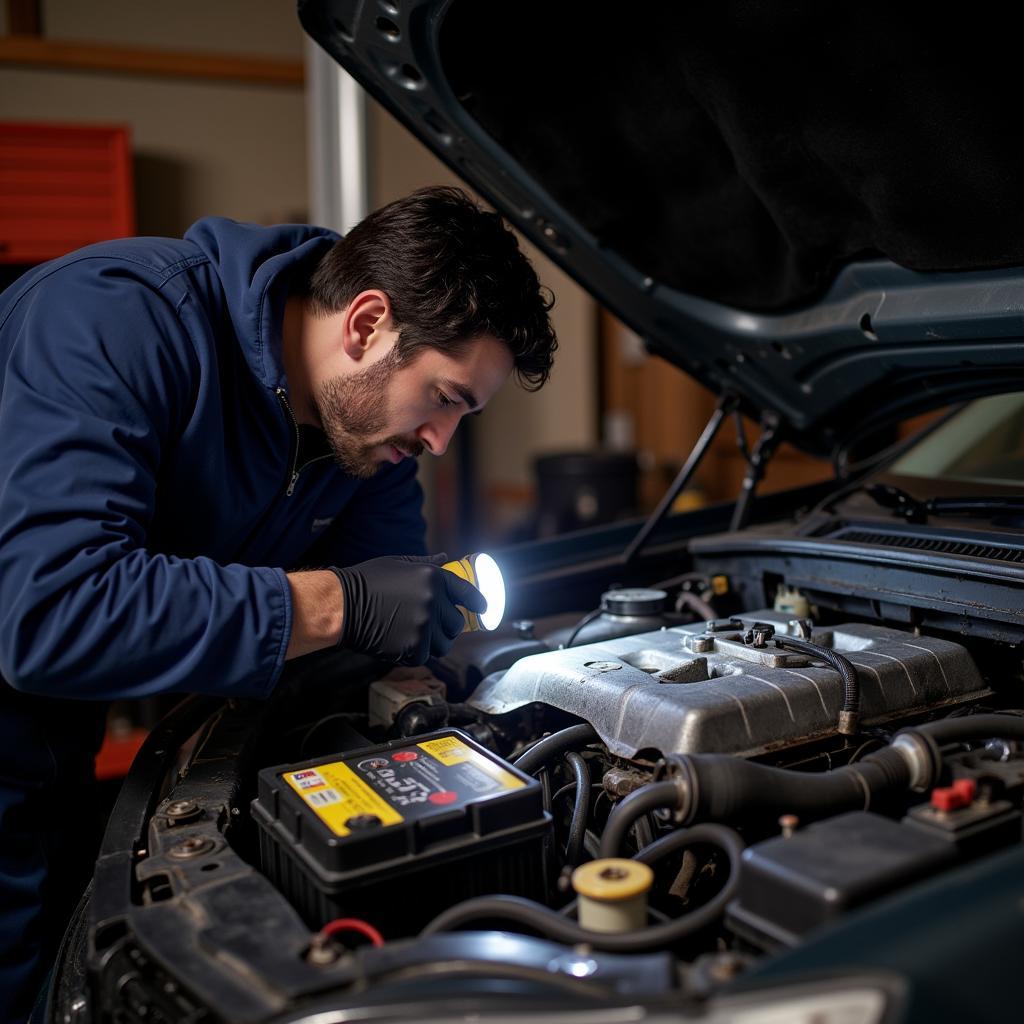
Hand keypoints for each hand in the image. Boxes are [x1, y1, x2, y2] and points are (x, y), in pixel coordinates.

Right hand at [330, 554, 486, 664]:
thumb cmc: (367, 581)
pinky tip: (402, 643)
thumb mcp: (398, 563)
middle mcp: (434, 601)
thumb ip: (426, 564)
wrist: (342, 605)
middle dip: (448, 626)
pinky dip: (416, 653)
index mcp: (433, 577)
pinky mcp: (412, 647)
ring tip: (418, 636)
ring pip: (444, 643)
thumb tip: (445, 558)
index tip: (483, 609)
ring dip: (435, 642)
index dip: (478, 603)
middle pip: (456, 623)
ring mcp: (424, 626)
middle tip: (433, 625)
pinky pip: (425, 656)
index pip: (468, 593)